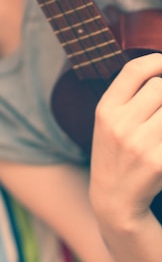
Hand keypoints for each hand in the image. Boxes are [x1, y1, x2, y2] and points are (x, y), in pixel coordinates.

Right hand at [89, 53, 161, 228]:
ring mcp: (140, 144)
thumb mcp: (109, 121)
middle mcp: (119, 124)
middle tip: (160, 109)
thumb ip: (128, 95)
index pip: (133, 71)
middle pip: (159, 87)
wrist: (114, 201)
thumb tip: (160, 71)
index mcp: (105, 109)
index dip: (156, 61)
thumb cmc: (116, 153)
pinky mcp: (158, 162)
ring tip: (158, 127)